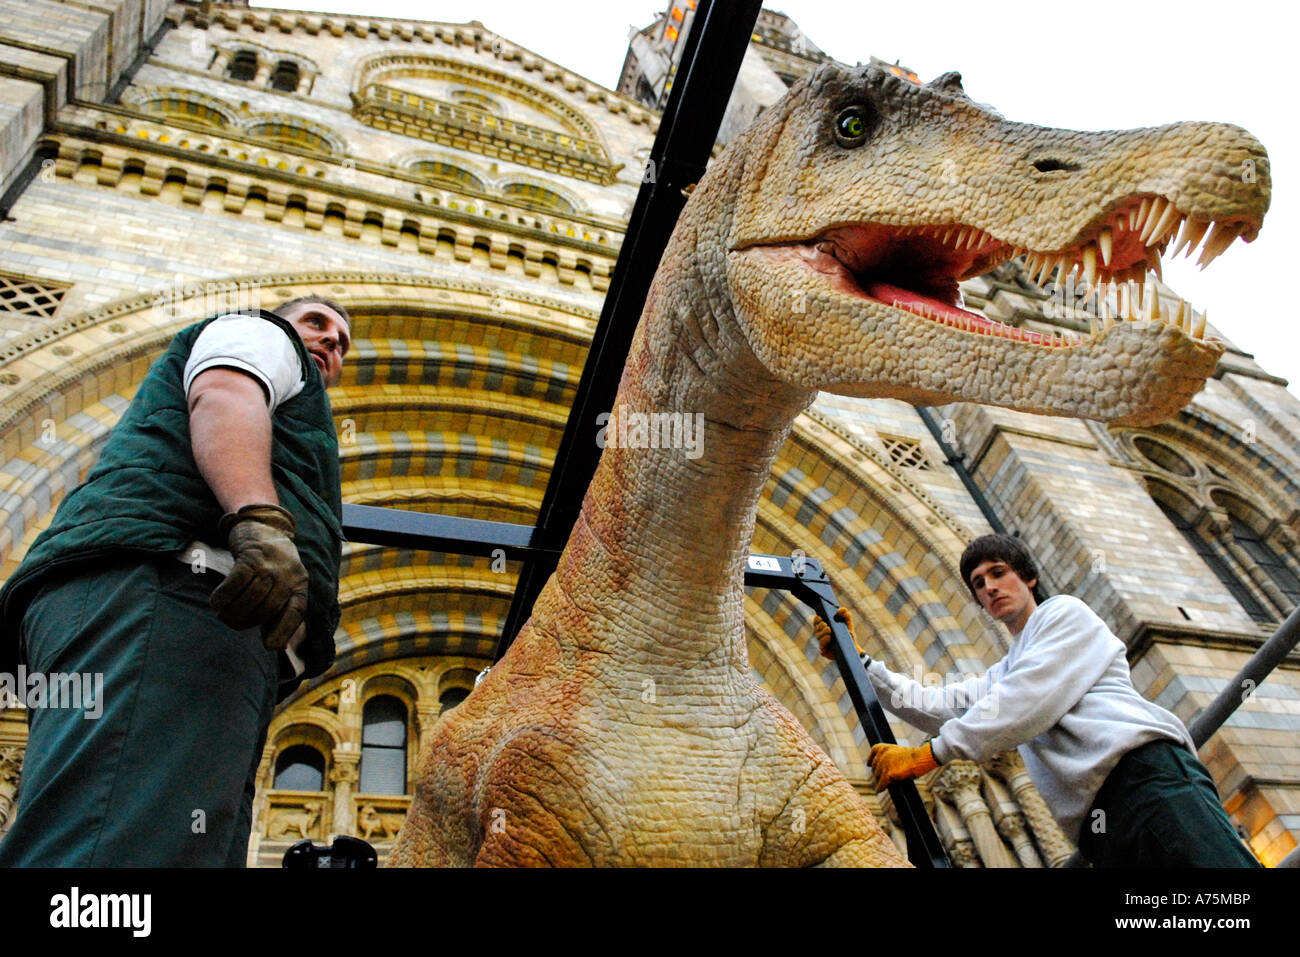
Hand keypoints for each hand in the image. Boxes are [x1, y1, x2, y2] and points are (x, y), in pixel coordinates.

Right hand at [210, 504, 307, 650]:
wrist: (262, 523)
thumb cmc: (270, 562)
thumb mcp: (284, 582)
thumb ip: (280, 607)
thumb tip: (273, 645)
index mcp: (300, 583)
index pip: (297, 612)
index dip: (284, 631)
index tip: (269, 646)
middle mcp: (289, 574)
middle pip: (268, 608)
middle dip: (247, 621)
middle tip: (232, 621)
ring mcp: (271, 564)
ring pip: (252, 597)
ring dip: (233, 611)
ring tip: (223, 613)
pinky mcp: (251, 555)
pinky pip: (237, 582)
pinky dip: (224, 596)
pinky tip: (217, 602)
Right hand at [813, 606, 862, 660]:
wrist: (853, 647)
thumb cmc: (848, 634)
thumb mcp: (848, 623)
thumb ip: (846, 614)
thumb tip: (840, 610)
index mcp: (824, 626)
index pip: (816, 621)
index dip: (816, 619)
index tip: (820, 617)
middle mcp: (822, 635)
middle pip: (816, 629)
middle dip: (820, 626)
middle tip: (826, 624)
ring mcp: (823, 643)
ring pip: (818, 637)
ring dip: (822, 632)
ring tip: (829, 630)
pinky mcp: (825, 652)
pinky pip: (821, 646)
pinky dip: (824, 641)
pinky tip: (829, 638)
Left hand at [869, 742, 937, 788]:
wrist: (919, 758)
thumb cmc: (915, 756)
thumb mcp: (901, 752)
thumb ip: (893, 757)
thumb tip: (891, 766)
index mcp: (886, 747)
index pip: (874, 751)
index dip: (870, 758)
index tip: (869, 764)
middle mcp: (882, 755)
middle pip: (875, 766)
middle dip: (877, 772)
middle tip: (880, 778)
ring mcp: (884, 765)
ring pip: (877, 775)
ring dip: (879, 780)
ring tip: (881, 785)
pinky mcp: (888, 774)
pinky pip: (881, 783)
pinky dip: (880, 787)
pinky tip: (879, 790)